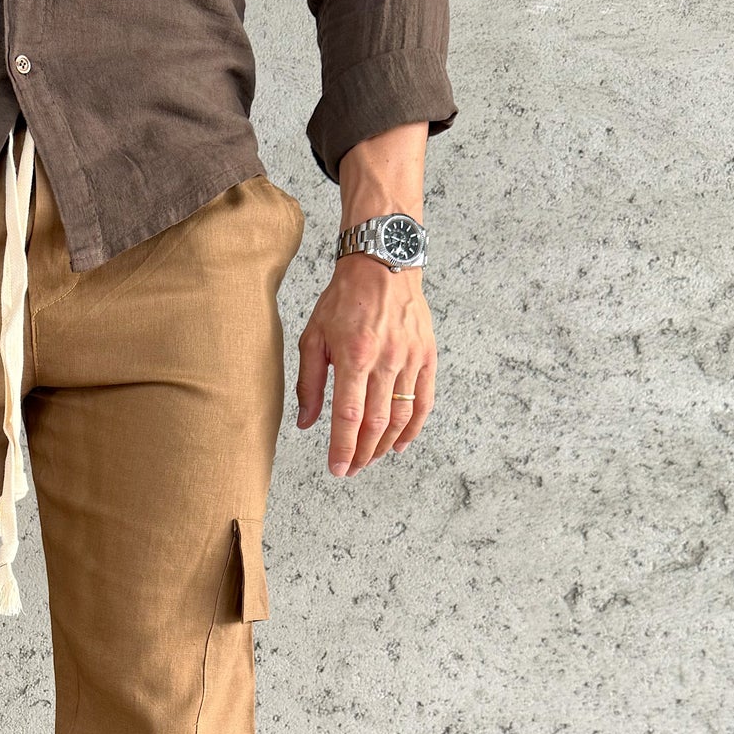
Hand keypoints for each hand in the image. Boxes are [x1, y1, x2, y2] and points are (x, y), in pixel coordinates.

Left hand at [295, 255, 436, 477]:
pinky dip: (414, 428)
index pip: (348, 415)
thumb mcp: (313, 336)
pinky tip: (401, 444)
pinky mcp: (427, 356)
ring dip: (385, 445)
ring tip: (370, 459)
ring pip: (401, 416)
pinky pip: (424, 401)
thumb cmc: (344, 299)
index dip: (343, 447)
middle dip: (362, 453)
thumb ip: (309, 382)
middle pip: (376, 423)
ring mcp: (410, 359)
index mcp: (354, 356)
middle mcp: (386, 360)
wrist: (383, 264)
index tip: (337, 469)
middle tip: (351, 469)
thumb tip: (306, 422)